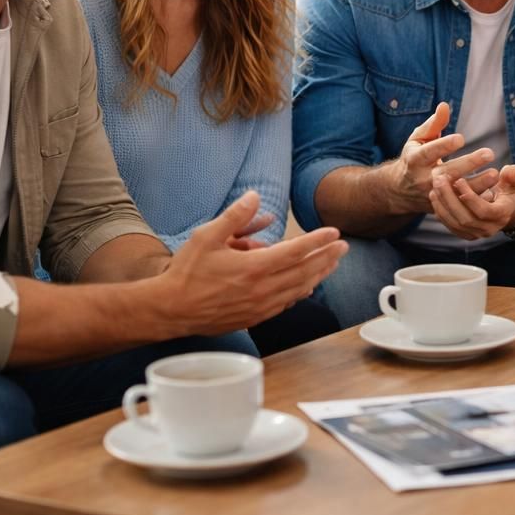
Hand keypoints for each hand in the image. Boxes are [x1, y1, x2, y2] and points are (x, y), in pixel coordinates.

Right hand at [159, 191, 348, 332]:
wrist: (171, 310)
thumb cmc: (186, 272)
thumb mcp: (207, 237)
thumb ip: (234, 216)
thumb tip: (254, 197)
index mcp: (253, 267)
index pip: (296, 251)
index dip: (318, 241)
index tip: (334, 233)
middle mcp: (262, 288)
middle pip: (304, 272)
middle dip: (326, 258)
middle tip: (343, 247)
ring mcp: (260, 306)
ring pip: (298, 290)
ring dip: (318, 275)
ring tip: (332, 264)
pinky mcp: (254, 318)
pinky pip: (285, 304)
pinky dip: (300, 293)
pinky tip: (307, 287)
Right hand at [386, 102, 499, 213]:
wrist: (402, 190)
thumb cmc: (414, 157)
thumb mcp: (418, 139)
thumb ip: (433, 124)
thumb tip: (445, 106)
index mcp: (415, 159)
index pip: (430, 152)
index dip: (444, 145)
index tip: (461, 138)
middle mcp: (423, 178)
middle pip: (447, 172)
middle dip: (469, 163)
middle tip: (490, 153)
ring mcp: (434, 194)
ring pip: (457, 192)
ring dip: (478, 184)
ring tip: (495, 174)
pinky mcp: (443, 206)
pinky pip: (461, 204)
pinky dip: (476, 198)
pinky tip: (494, 191)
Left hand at [428, 164, 514, 240]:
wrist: (509, 206)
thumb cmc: (512, 189)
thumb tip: (506, 172)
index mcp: (502, 215)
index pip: (483, 211)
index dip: (470, 197)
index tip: (459, 180)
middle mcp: (490, 228)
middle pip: (466, 219)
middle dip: (450, 199)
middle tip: (440, 179)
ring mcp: (477, 233)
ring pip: (455, 224)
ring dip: (442, 205)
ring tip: (435, 186)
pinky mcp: (467, 234)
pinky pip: (450, 226)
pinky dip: (441, 212)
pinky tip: (435, 196)